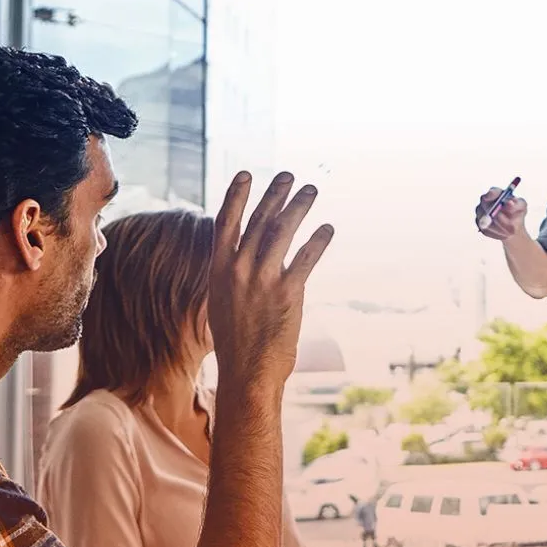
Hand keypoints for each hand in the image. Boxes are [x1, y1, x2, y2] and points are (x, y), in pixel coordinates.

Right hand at [209, 171, 333, 382]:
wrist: (247, 372)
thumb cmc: (237, 341)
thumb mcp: (223, 302)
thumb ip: (234, 275)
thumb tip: (247, 255)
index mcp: (219, 269)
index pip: (226, 222)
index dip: (236, 195)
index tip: (246, 174)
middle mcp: (238, 269)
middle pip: (259, 220)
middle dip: (275, 194)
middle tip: (288, 175)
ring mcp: (262, 280)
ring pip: (282, 232)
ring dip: (299, 207)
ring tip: (311, 191)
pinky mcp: (287, 293)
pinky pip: (306, 258)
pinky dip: (318, 240)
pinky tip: (327, 228)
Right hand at [476, 187, 528, 240]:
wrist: (513, 227)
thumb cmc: (517, 213)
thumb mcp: (522, 207)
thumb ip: (517, 204)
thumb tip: (510, 202)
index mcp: (496, 194)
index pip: (492, 192)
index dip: (492, 196)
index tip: (499, 202)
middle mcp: (485, 202)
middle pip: (486, 206)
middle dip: (498, 217)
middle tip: (510, 225)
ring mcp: (480, 213)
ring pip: (486, 220)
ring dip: (500, 228)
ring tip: (510, 231)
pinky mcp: (479, 225)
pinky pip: (486, 230)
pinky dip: (497, 233)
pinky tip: (503, 234)